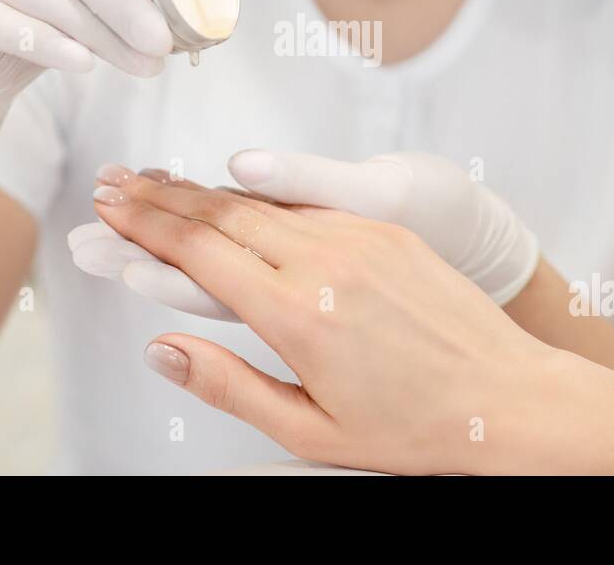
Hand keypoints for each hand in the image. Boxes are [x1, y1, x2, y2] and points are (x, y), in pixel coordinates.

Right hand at [90, 168, 613, 474]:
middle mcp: (325, 262)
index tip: (107, 208)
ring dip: (204, 190)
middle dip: (159, 195)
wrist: (506, 399)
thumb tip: (160, 350)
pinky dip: (261, 198)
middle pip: (220, 213)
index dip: (144, 225)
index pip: (198, 251)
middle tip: (115, 183)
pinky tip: (235, 197)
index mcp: (296, 315)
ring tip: (160, 184)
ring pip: (262, 203)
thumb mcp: (307, 431)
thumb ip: (226, 386)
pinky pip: (310, 205)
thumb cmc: (412, 428)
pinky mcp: (387, 230)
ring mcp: (359, 238)